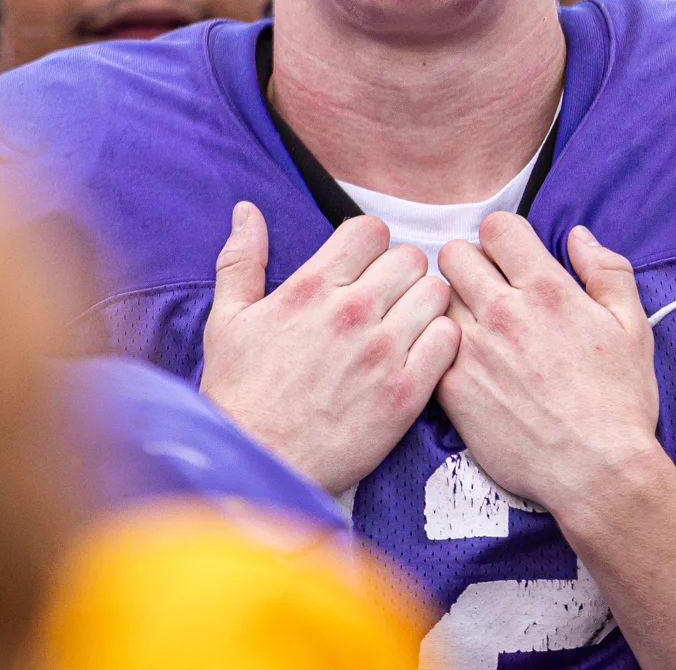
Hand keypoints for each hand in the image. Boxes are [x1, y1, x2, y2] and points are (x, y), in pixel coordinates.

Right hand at [200, 201, 459, 493]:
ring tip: (408, 324)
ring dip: (426, 303)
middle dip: (401, 272)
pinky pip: (449, 341)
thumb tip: (246, 211)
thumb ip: (241, 259)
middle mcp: (350, 312)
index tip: (364, 266)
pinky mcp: (404, 394)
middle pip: (410, 257)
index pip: (370, 230)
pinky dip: (441, 342)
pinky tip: (420, 354)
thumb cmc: (240, 394)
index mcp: (310, 288)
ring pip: (436, 293)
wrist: (258, 465)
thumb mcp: (227, 320)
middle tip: (388, 298)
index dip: (371, 243)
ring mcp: (381, 353)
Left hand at [436, 215, 660, 516]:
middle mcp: (503, 312)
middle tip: (485, 290)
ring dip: (452, 305)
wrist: (596, 471)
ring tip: (474, 329)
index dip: (502, 238)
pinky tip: (464, 363)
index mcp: (547, 289)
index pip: (496, 227)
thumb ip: (607, 271)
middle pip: (454, 254)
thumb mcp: (633, 327)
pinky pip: (426, 345)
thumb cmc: (620, 402)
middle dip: (469, 264)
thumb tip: (578, 235)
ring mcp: (472, 350)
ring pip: (435, 298)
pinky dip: (438, 346)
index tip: (510, 259)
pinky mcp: (451, 388)